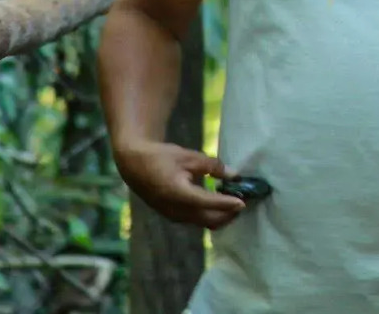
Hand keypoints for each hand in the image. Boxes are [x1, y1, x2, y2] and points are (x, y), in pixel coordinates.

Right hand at [113, 140, 246, 229]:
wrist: (135, 166)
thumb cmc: (162, 157)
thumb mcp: (189, 156)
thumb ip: (212, 166)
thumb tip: (234, 175)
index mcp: (178, 194)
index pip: (208, 203)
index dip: (227, 204)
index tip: (243, 202)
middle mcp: (176, 210)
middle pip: (209, 220)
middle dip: (229, 214)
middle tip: (244, 202)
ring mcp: (174, 216)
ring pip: (204, 222)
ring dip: (221, 215)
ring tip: (234, 202)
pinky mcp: (173, 216)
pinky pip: (197, 220)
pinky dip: (210, 214)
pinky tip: (218, 201)